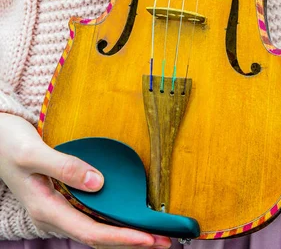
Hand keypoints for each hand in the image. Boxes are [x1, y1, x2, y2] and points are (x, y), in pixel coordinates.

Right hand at [0, 114, 170, 248]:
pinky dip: (112, 220)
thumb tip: (98, 182)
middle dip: (131, 242)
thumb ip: (65, 166)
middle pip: (98, 238)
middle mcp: (53, 215)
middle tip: (165, 242)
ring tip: (154, 234)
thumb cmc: (9, 143)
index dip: (122, 238)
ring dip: (124, 234)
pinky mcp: (60, 200)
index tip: (149, 239)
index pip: (91, 233)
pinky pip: (91, 217)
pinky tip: (127, 216)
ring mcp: (57, 209)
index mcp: (46, 209)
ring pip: (95, 230)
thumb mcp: (33, 152)